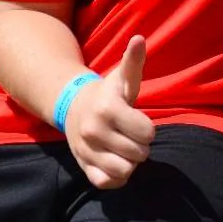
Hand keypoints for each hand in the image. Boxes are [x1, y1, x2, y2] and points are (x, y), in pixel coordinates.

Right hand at [64, 34, 154, 188]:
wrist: (73, 108)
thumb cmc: (108, 93)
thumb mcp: (122, 77)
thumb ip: (133, 60)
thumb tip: (139, 38)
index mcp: (108, 109)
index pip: (147, 133)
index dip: (149, 129)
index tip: (140, 122)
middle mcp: (94, 131)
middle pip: (140, 153)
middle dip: (142, 146)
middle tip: (133, 136)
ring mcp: (87, 151)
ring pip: (125, 171)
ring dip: (131, 162)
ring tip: (126, 149)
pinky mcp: (83, 167)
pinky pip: (107, 183)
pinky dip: (116, 177)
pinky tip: (116, 163)